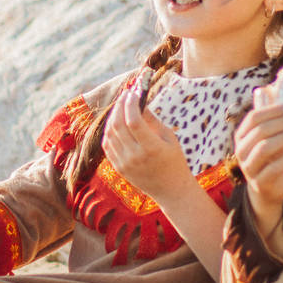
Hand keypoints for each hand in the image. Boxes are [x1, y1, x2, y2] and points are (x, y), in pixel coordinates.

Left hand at [102, 84, 198, 208]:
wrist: (171, 190)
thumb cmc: (174, 160)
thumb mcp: (169, 137)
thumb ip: (152, 119)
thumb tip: (139, 101)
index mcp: (151, 148)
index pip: (134, 121)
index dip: (130, 104)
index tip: (133, 93)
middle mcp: (135, 156)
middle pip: (118, 125)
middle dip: (119, 106)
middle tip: (125, 94)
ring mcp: (124, 163)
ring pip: (109, 134)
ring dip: (113, 116)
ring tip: (121, 106)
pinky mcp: (118, 168)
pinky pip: (107, 145)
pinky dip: (109, 130)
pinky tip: (116, 121)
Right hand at [234, 88, 282, 213]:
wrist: (266, 188)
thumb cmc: (269, 157)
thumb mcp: (266, 137)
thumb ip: (266, 118)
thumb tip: (261, 91)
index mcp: (241, 136)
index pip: (254, 117)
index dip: (274, 110)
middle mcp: (241, 150)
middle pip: (261, 131)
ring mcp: (248, 167)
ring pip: (264, 148)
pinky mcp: (259, 182)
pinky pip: (273, 168)